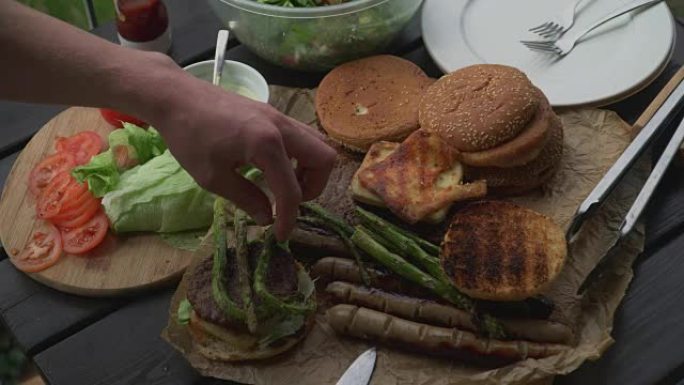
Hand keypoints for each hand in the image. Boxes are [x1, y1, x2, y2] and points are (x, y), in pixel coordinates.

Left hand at [141, 59, 336, 240]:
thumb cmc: (189, 136)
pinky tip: (273, 167)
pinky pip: (302, 136)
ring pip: (318, 144)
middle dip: (314, 187)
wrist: (177, 96)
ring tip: (284, 184)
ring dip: (310, 169)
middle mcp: (282, 127)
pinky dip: (300, 156)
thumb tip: (267, 218)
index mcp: (267, 144)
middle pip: (325, 159)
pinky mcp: (273, 114)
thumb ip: (245, 198)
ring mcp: (280, 117)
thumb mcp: (213, 177)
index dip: (289, 218)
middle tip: (289, 200)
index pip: (291, 190)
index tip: (280, 235)